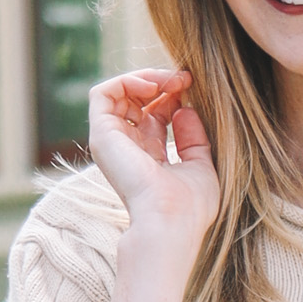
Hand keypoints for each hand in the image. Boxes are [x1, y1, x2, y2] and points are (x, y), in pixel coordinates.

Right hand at [89, 68, 221, 256]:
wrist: (170, 223)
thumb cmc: (189, 208)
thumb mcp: (201, 167)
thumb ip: (194, 139)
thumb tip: (185, 109)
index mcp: (149, 160)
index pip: (154, 116)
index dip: (171, 97)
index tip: (191, 87)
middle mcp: (128, 151)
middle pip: (136, 102)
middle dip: (160, 83)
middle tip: (183, 79)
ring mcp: (112, 143)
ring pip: (118, 93)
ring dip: (145, 79)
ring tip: (170, 81)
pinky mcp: (101, 135)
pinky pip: (103, 93)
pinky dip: (127, 81)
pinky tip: (153, 87)